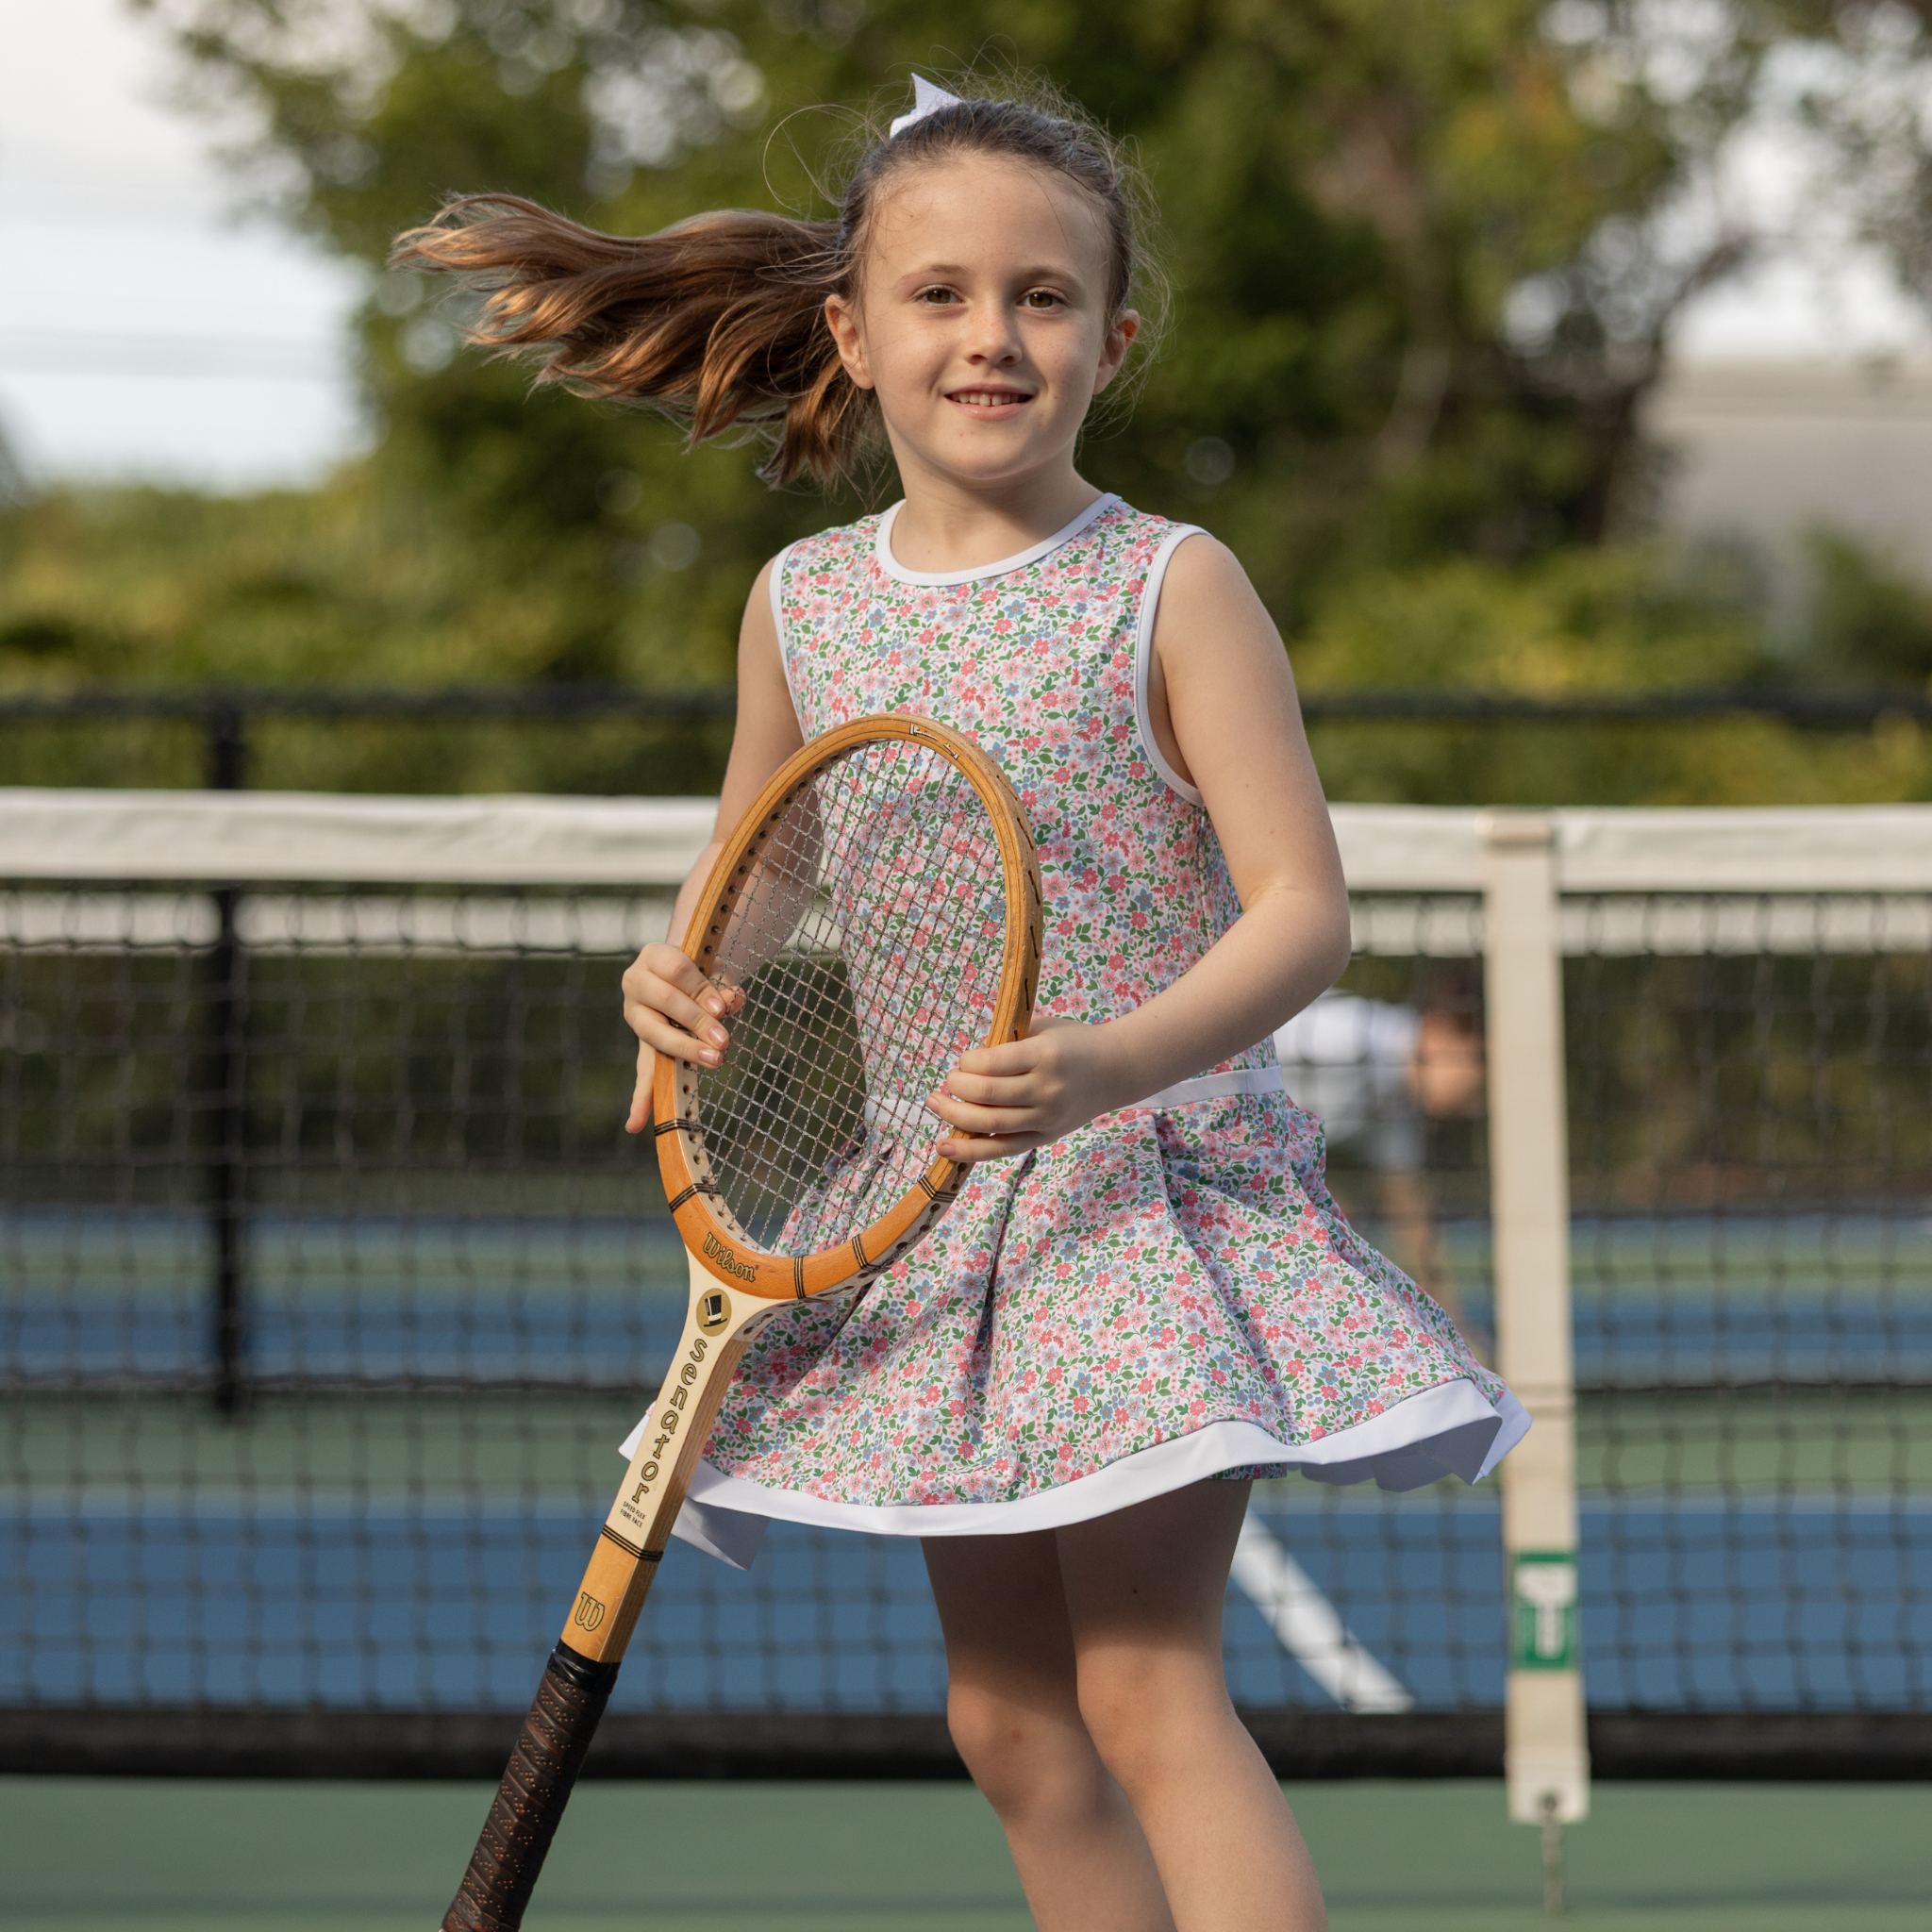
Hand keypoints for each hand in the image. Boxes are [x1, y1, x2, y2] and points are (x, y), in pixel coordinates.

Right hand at [622, 943, 741, 1134]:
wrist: (685, 973)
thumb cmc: (703, 971)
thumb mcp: (716, 971)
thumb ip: (723, 986)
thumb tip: (734, 1000)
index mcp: (654, 957)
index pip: (676, 970)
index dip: (698, 990)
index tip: (721, 1008)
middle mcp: (636, 982)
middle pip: (664, 1001)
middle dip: (695, 1022)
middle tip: (723, 1039)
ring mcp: (635, 1013)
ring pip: (654, 1034)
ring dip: (685, 1049)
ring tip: (714, 1059)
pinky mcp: (642, 1041)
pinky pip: (641, 1070)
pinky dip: (641, 1097)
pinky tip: (635, 1123)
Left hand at [925, 1018, 1124, 1161]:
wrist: (1115, 1070)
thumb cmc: (1073, 1043)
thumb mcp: (1042, 1028)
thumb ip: (1006, 1043)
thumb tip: (965, 1064)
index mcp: (1044, 1055)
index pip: (990, 1063)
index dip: (966, 1062)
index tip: (965, 1059)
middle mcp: (1046, 1089)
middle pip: (985, 1095)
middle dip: (955, 1087)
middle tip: (947, 1081)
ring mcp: (1046, 1117)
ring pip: (988, 1124)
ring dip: (953, 1115)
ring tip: (935, 1104)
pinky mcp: (1045, 1137)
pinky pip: (1002, 1148)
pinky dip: (970, 1151)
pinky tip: (945, 1148)